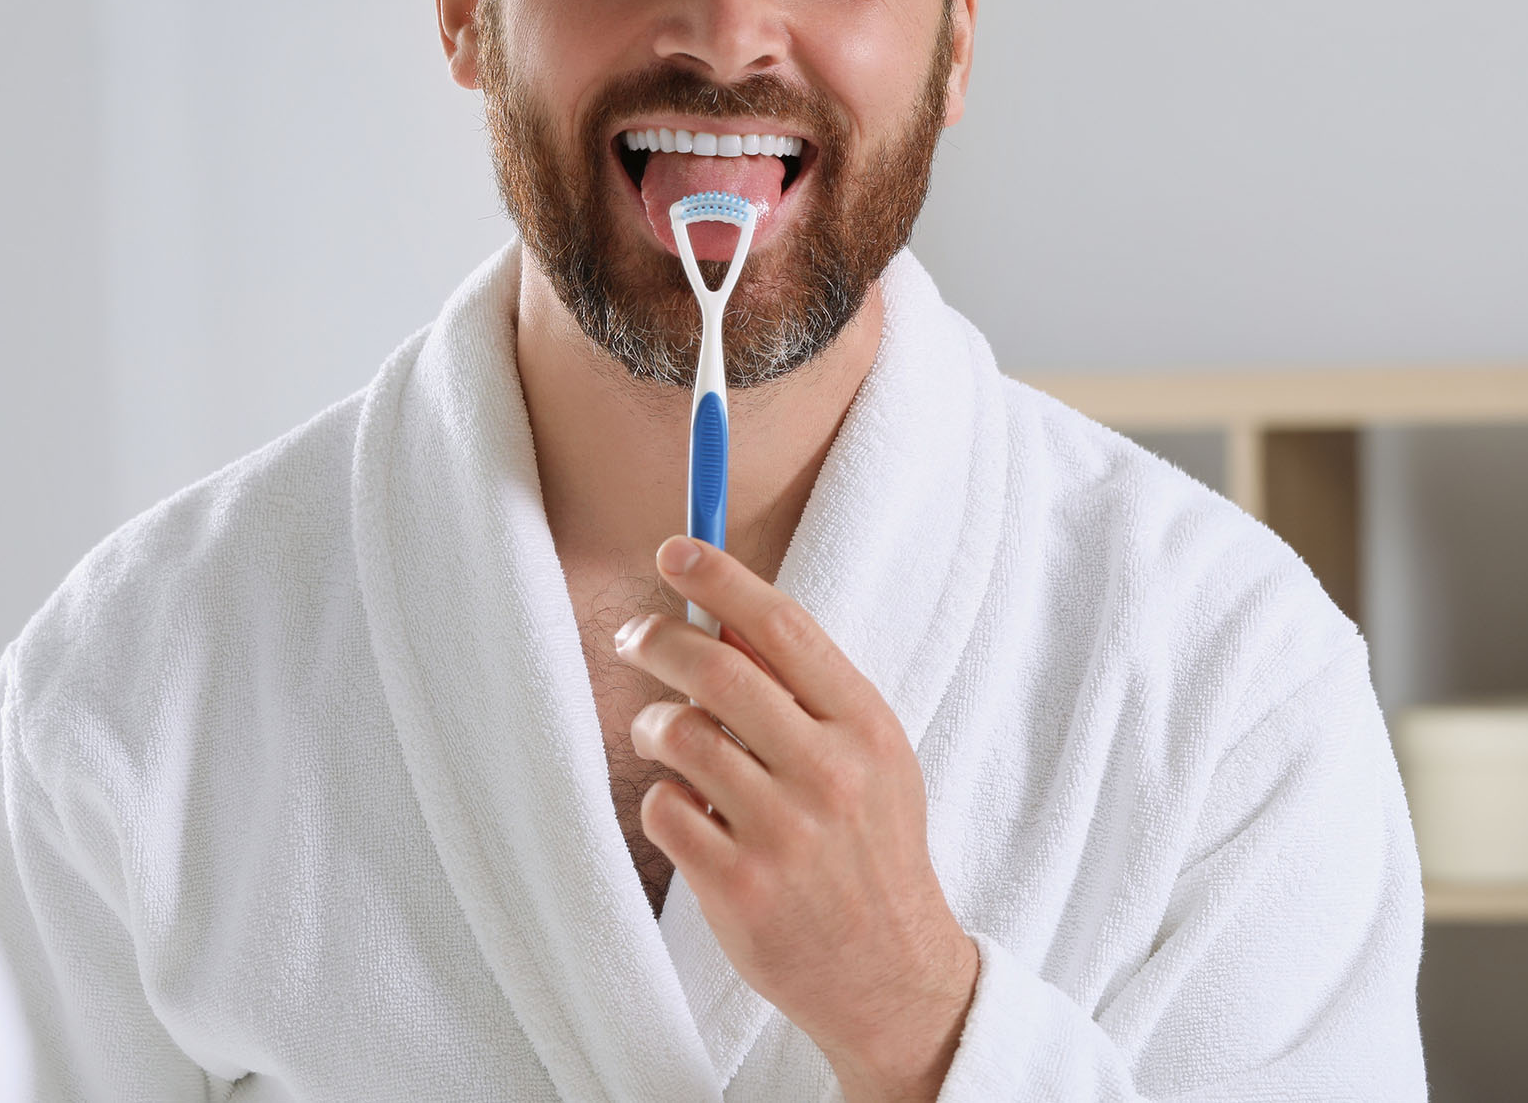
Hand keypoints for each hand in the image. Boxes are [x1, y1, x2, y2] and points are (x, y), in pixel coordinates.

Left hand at [614, 536, 976, 1102]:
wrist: (894, 976)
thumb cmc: (868, 848)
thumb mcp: (870, 758)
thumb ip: (807, 692)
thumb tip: (721, 613)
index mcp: (864, 726)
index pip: (782, 628)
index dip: (721, 577)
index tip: (675, 550)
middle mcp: (828, 773)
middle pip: (714, 669)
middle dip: (656, 638)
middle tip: (632, 637)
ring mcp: (783, 833)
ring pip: (677, 733)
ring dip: (653, 725)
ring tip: (665, 740)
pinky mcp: (739, 886)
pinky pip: (662, 806)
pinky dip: (662, 800)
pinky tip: (688, 812)